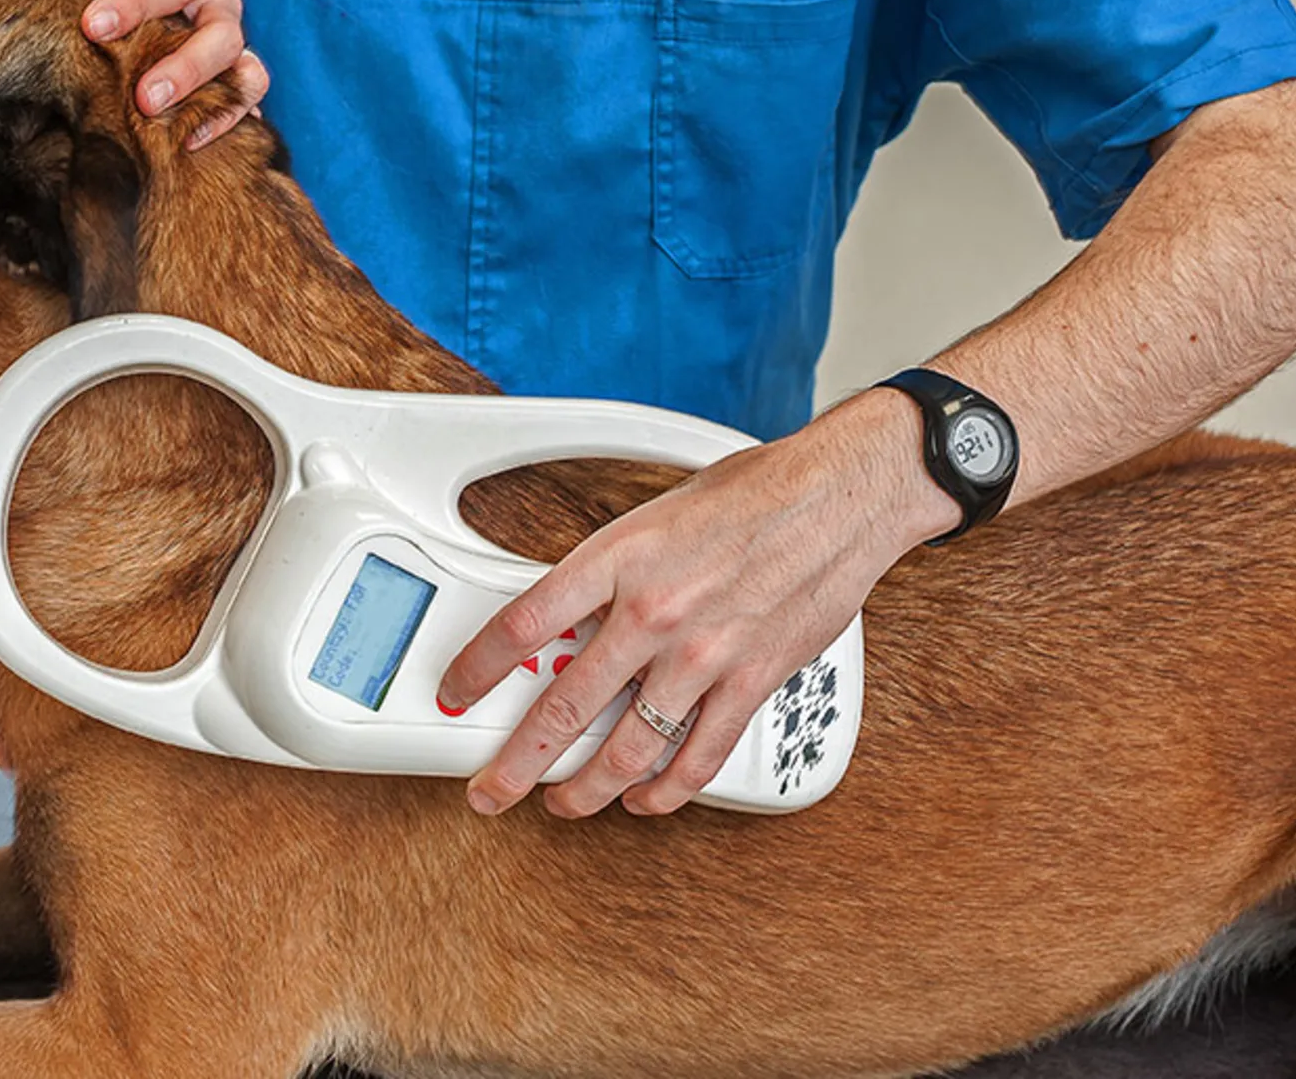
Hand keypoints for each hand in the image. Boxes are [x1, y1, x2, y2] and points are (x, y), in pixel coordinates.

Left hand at [46, 0, 270, 147]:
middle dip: (186, 68)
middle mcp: (220, 2)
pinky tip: (192, 143)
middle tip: (144, 98)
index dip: (137, 3)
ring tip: (176, 130)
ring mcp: (228, 45)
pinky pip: (243, 104)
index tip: (93, 27)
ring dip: (214, 103)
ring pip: (247, 73)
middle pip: (223, 34)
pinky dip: (226, 122)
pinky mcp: (226, 80)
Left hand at [438, 395, 952, 817]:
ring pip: (627, 749)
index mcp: (617, 559)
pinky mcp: (751, 682)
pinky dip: (667, 790)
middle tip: (489, 791)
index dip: (477, 667)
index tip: (455, 692)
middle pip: (563, 707)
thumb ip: (610, 570)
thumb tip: (571, 612)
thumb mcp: (654, 514)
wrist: (841, 495)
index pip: (522, 625)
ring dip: (587, 789)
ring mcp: (702, 654)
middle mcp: (652, 612)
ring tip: (563, 803)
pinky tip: (644, 800)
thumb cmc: (752, 492)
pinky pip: (698, 757)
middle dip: (516, 763)